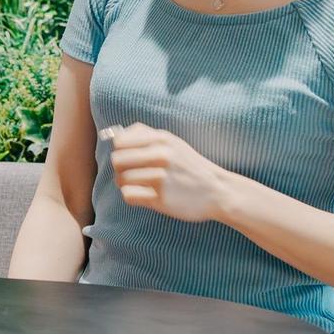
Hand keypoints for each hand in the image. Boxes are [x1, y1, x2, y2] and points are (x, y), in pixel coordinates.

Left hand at [103, 123, 233, 222]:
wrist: (219, 191)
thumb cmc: (190, 166)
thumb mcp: (172, 142)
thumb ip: (144, 135)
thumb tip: (114, 135)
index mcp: (161, 139)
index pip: (119, 143)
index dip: (119, 152)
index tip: (128, 159)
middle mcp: (161, 156)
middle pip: (117, 161)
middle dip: (119, 169)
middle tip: (130, 175)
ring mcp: (161, 177)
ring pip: (121, 179)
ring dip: (125, 184)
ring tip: (139, 185)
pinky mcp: (162, 198)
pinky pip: (129, 195)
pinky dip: (132, 196)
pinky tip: (145, 195)